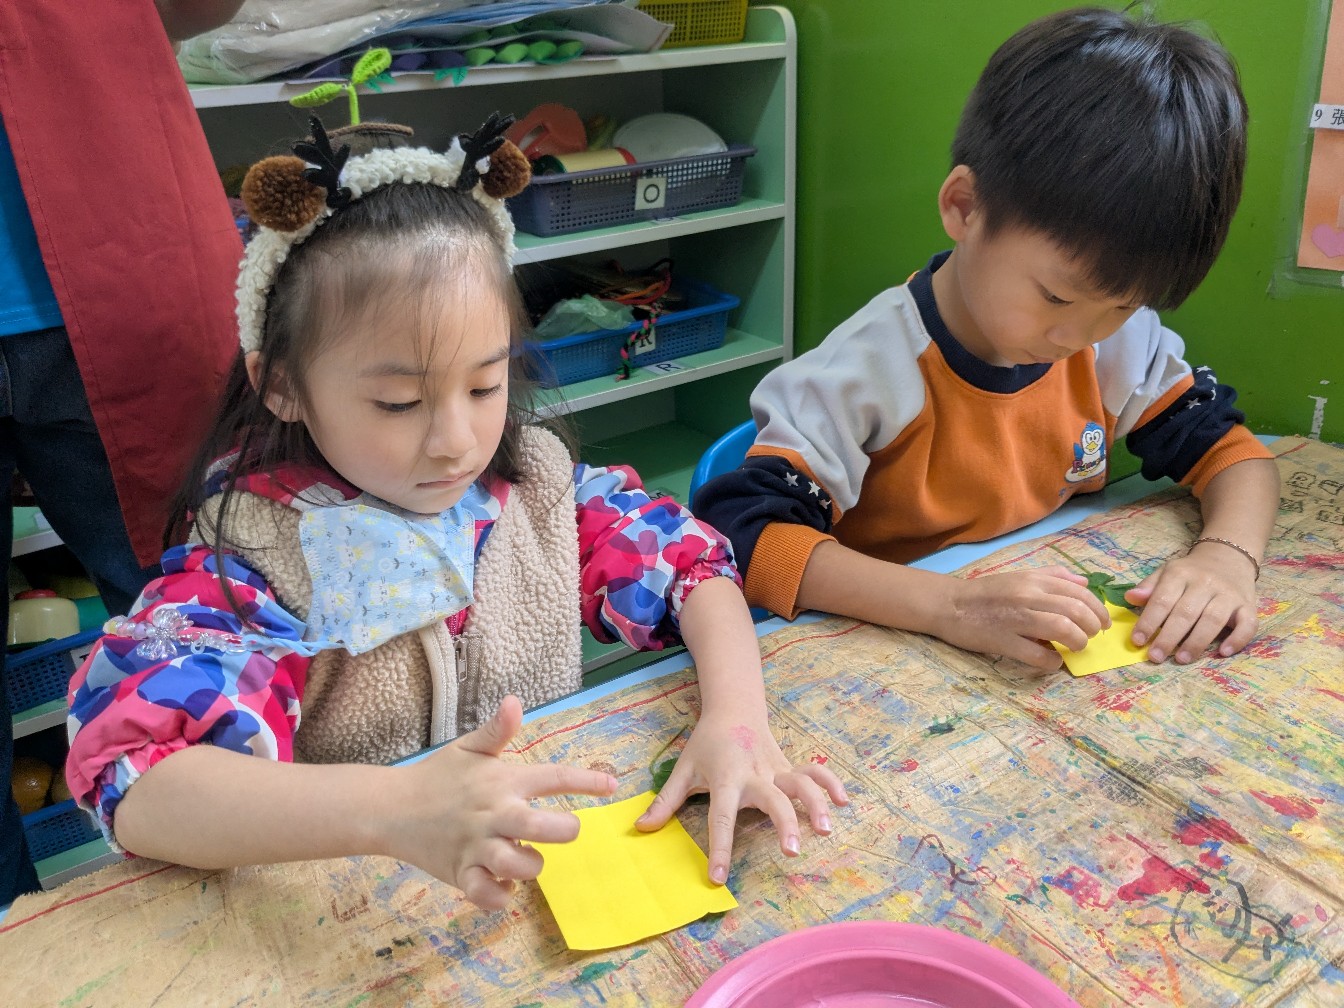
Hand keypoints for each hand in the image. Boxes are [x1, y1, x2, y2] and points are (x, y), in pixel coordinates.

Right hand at [386, 695, 616, 910]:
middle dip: (564, 831)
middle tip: (567, 828)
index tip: (613, 784)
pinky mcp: (460, 873)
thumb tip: (515, 700)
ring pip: (516, 865)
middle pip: (539, 828)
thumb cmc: (439, 776)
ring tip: (528, 858)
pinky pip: (485, 894)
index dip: (586, 780)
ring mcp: (476, 846)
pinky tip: (505, 887)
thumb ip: (499, 729)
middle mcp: (493, 814)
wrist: (390, 808)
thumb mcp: (469, 747)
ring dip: (531, 866)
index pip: (552, 777)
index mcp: (502, 781)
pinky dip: (500, 896)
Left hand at [633, 712, 847, 884]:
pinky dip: (831, 783)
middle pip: (774, 799)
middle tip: (791, 851)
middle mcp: (755, 775)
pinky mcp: (790, 766)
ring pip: (802, 784)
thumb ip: (665, 802)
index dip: (719, 848)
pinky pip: (815, 772)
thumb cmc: (706, 744)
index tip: (718, 877)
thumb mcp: (683, 770)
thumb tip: (640, 829)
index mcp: (726, 779)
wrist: (733, 709)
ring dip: (815, 804)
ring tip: (824, 830)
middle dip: (784, 824)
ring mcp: (777, 769)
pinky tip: (844, 802)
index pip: (721, 818)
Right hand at [935, 566, 1110, 670]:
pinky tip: (1053, 660)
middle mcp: (1028, 596)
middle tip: (1091, 636)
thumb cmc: (986, 592)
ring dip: (1078, 642)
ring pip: (1063, 630)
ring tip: (1076, 647)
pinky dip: (1052, 661)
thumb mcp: (1020, 576)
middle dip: (1092, 627)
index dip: (1098, 610)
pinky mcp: (1003, 641)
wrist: (950, 604)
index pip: (1079, 594)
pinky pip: (1037, 654)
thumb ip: (1053, 577)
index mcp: (1034, 581)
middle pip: (1076, 612)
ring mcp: (1016, 619)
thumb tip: (1085, 584)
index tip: (1102, 623)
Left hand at [1125, 544, 1258, 662]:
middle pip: (1186, 613)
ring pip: (1213, 620)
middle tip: (1155, 656)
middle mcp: (1205, 583)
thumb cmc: (1191, 572)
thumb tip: (1130, 598)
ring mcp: (1229, 594)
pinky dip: (1237, 639)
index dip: (1149, 622)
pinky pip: (1247, 624)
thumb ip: (1149, 587)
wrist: (1228, 557)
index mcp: (1180, 574)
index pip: (1162, 600)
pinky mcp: (1249, 605)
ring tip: (1182, 659)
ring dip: (1196, 642)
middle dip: (1169, 637)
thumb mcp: (1166, 572)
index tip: (1138, 641)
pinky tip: (1224, 652)